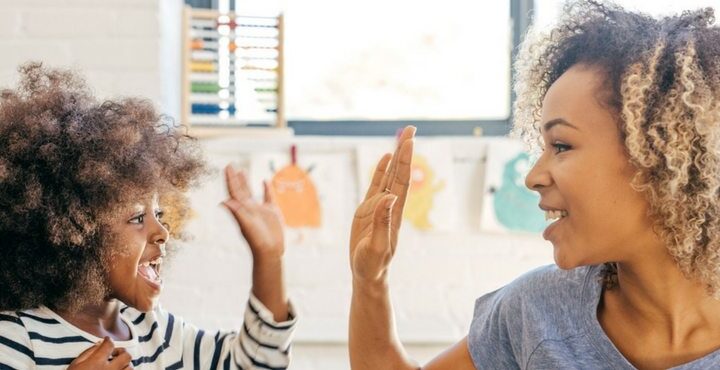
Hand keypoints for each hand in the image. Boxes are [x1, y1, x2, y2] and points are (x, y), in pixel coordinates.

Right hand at [68, 337, 132, 369]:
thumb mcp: (76, 364)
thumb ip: (89, 352)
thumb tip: (100, 343)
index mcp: (96, 363)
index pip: (109, 345)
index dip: (108, 341)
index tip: (107, 341)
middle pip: (127, 356)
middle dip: (121, 352)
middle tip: (114, 355)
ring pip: (130, 368)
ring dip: (124, 365)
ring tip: (115, 366)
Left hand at [223, 164, 284, 261]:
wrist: (271, 250)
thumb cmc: (258, 240)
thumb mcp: (247, 225)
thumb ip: (237, 212)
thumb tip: (223, 201)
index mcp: (241, 209)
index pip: (234, 191)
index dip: (230, 179)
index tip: (227, 167)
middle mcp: (248, 208)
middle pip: (240, 189)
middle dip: (235, 177)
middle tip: (230, 165)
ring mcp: (260, 209)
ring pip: (251, 192)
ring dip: (246, 181)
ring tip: (242, 170)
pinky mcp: (271, 212)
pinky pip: (268, 196)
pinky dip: (266, 188)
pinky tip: (264, 181)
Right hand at [350, 126, 414, 284]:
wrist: (367, 274)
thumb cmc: (373, 265)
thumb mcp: (378, 247)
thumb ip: (383, 223)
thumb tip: (390, 197)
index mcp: (394, 212)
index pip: (401, 180)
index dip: (405, 160)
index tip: (409, 141)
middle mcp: (390, 205)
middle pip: (399, 172)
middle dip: (404, 150)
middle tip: (411, 128)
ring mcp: (379, 206)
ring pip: (389, 175)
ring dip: (396, 156)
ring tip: (402, 137)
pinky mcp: (368, 210)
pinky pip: (376, 184)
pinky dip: (382, 169)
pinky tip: (386, 157)